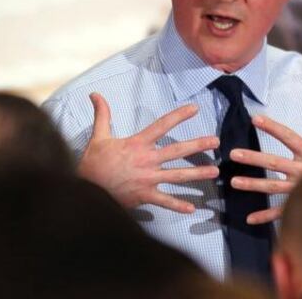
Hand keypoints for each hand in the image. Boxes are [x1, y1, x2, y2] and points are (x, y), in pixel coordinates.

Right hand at [77, 92, 219, 212]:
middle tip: (216, 141)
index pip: (162, 126)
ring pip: (177, 175)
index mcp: (138, 144)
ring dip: (197, 173)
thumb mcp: (98, 136)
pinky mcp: (144, 196)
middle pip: (177, 151)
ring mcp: (148, 179)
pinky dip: (178, 205)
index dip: (179, 116)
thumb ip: (102, 115)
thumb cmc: (93, 162)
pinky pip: (164, 201)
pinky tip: (191, 208)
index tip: (195, 109)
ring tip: (214, 171)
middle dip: (198, 145)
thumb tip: (95, 93)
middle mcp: (147, 160)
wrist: (86, 188)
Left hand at [229, 100, 301, 224]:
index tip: (255, 119)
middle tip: (233, 153)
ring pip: (272, 187)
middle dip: (253, 158)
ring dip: (252, 185)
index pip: (288, 137)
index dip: (272, 127)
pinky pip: (280, 213)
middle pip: (274, 163)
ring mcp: (299, 190)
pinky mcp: (299, 206)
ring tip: (233, 182)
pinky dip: (265, 217)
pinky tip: (249, 219)